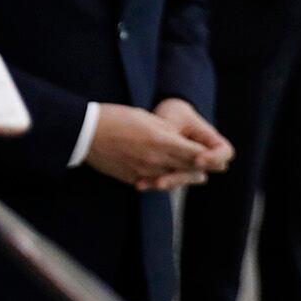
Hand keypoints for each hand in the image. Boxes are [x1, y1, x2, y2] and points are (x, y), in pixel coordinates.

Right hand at [83, 102, 214, 187]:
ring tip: (182, 169)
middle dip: (198, 168)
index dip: (209, 158)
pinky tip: (156, 171)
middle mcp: (156, 160)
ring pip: (173, 179)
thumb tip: (181, 141)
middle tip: (204, 166)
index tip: (214, 157)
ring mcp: (144, 172)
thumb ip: (167, 132)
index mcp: (162, 141)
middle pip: (189, 171)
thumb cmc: (115, 118)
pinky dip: (158, 178)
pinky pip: (153, 183)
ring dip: (179, 174)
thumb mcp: (146, 117)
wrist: (85, 132)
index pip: (197, 155)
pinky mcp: (133, 179)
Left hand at [151, 97, 231, 188]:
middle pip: (202, 172)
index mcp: (212, 141)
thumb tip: (171, 144)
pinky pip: (170, 181)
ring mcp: (191, 167)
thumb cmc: (174, 114)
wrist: (162, 117)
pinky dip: (156, 182)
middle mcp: (204, 157)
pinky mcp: (175, 172)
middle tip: (175, 175)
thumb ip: (176, 133)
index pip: (225, 153)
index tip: (198, 159)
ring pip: (186, 180)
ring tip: (156, 183)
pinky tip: (141, 184)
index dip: (214, 157)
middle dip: (186, 175)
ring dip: (171, 182)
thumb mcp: (176, 119)